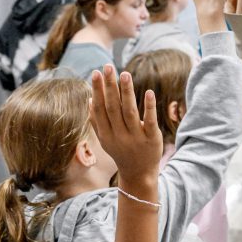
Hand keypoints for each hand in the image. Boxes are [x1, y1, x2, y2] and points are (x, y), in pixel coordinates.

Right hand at [90, 65, 161, 190]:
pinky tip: (148, 92)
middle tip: (108, 67)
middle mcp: (119, 136)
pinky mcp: (152, 139)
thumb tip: (89, 99)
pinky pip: (149, 121)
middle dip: (109, 86)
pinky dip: (149, 107)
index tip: (96, 73)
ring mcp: (135, 138)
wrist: (138, 175)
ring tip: (125, 74)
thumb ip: (97, 121)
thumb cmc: (121, 152)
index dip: (97, 90)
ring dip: (126, 92)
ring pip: (129, 112)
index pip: (100, 109)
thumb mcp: (106, 140)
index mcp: (106, 134)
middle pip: (113, 108)